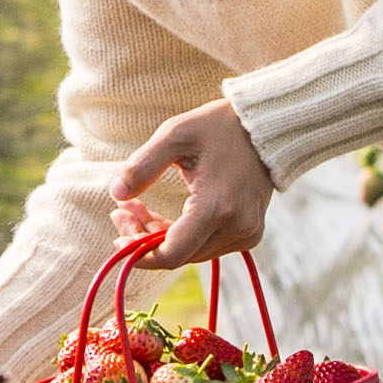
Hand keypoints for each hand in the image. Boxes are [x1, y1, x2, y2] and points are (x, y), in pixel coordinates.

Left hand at [114, 102, 274, 266]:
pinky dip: (184, 236)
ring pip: (192, 253)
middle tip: (123, 212)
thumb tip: (116, 195)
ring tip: (140, 209)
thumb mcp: (175, 135)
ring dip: (162, 237)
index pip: (172, 254)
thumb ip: (142, 166)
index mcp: (216, 206)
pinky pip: (207, 246)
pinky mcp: (251, 233)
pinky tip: (168, 216)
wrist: (266, 128)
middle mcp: (236, 227)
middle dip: (145, 239)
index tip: (118, 236)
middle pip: (179, 255)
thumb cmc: (218, 127)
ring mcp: (246, 233)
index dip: (140, 254)